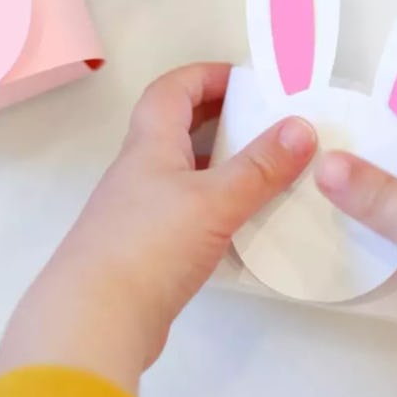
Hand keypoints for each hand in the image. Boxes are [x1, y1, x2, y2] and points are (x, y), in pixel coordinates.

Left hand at [0, 63, 316, 392]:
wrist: (95, 321)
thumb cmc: (150, 245)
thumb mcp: (215, 201)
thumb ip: (260, 166)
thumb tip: (301, 126)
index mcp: (150, 144)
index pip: (173, 89)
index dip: (208, 75)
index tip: (249, 81)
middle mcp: (140, 170)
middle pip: (177, 125)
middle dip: (219, 115)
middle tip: (264, 121)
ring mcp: (140, 210)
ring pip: (183, 169)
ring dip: (219, 162)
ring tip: (264, 168)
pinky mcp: (146, 249)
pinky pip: (186, 209)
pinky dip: (215, 204)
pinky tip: (242, 221)